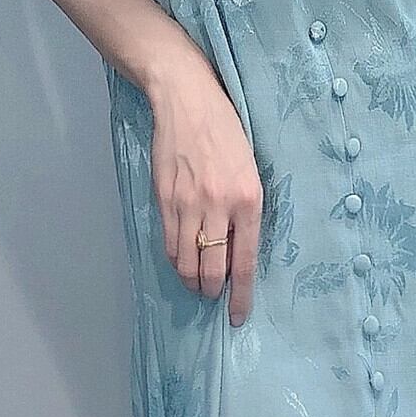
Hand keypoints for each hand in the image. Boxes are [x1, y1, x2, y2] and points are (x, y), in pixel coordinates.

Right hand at [148, 57, 261, 322]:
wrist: (187, 100)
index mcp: (249, 199)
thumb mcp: (250, 169)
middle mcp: (219, 206)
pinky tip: (181, 261)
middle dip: (212, 290)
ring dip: (191, 279)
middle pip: (212, 269)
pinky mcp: (164, 198)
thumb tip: (238, 248)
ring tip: (196, 282)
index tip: (237, 316)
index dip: (240, 295)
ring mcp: (188, 204)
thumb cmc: (226, 131)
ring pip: (186, 261)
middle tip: (212, 295)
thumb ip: (246, 209)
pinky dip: (175, 259)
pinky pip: (169, 243)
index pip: (245, 261)